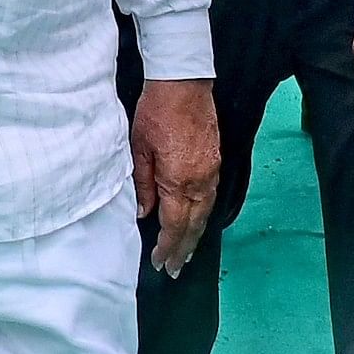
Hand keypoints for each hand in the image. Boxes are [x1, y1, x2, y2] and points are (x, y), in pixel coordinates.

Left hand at [129, 78, 219, 273]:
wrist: (183, 83)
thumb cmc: (156, 111)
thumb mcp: (138, 149)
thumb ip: (143, 185)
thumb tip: (143, 212)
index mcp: (179, 181)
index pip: (174, 225)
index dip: (167, 247)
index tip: (160, 263)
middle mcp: (201, 182)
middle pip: (194, 225)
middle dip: (184, 249)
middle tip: (175, 270)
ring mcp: (211, 172)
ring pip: (205, 214)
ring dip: (195, 235)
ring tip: (185, 252)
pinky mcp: (215, 161)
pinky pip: (210, 198)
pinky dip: (202, 216)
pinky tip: (196, 221)